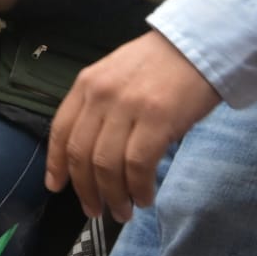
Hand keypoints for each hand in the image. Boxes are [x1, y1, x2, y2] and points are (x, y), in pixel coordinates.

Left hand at [45, 30, 220, 221]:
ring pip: (106, 165)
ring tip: (122, 212)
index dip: (56, 164)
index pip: (60, 130)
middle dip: (85, 190)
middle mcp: (101, 95)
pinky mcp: (157, 119)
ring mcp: (128, 107)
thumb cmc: (161, 63)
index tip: (56, 187)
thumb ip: (99, 105)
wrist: (201, 44)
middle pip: (81, 154)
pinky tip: (145, 198)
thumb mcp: (116, 74)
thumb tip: (90, 151)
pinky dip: (138, 188)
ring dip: (113, 196)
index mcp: (86, 83)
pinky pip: (138, 165)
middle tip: (94, 210)